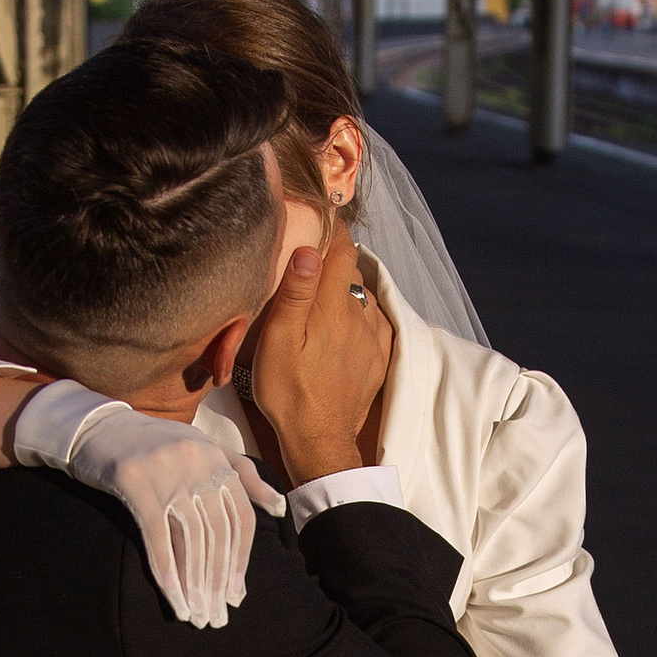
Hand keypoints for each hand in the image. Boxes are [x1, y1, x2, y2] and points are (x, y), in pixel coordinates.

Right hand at [11, 384, 284, 628]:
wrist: (96, 427)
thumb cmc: (153, 445)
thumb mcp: (204, 450)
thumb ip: (244, 475)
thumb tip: (280, 509)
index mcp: (218, 459)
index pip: (241, 520)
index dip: (240, 562)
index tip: (236, 596)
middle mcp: (199, 464)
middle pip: (218, 535)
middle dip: (218, 582)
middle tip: (216, 618)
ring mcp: (168, 474)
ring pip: (190, 540)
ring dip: (195, 585)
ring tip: (196, 617)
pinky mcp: (136, 484)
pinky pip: (157, 538)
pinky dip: (167, 574)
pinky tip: (175, 601)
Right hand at [240, 213, 392, 484]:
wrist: (319, 441)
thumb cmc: (289, 391)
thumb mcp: (278, 340)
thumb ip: (295, 293)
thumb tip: (309, 249)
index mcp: (334, 307)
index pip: (342, 251)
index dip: (334, 230)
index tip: (323, 215)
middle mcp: (360, 317)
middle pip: (352, 274)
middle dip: (336, 261)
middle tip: (313, 258)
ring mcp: (373, 339)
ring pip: (364, 299)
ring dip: (348, 291)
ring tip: (325, 294)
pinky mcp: (378, 360)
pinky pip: (376, 324)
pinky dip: (362, 316)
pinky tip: (346, 324)